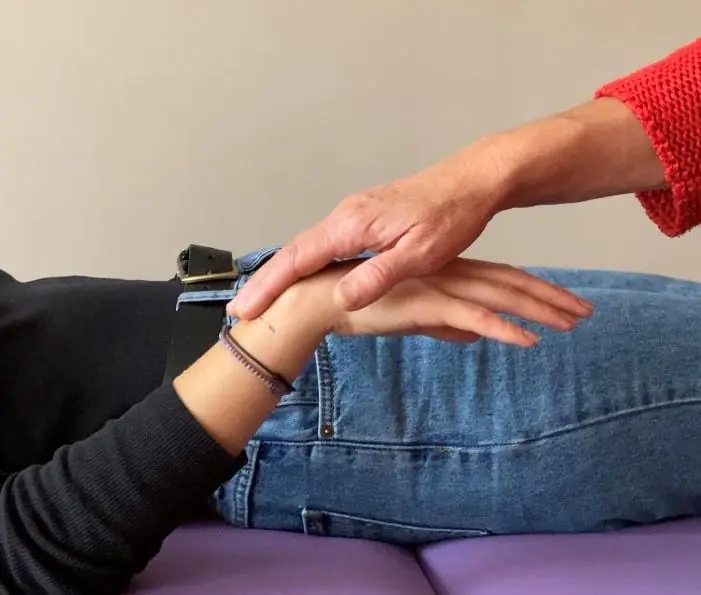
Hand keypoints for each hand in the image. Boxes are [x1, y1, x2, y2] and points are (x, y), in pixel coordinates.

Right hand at [229, 139, 516, 319]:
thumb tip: (342, 298)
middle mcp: (346, 216)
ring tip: (263, 299)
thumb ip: (379, 276)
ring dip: (283, 273)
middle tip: (241, 311)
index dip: (270, 286)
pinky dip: (306, 263)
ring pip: (308, 246)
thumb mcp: (420, 254)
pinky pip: (324, 243)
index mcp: (352, 224)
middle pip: (295, 251)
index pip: (299, 258)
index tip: (244, 310)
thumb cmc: (451, 216)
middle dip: (266, 281)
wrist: (473, 180)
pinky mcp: (366, 218)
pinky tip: (305, 277)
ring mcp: (354, 215)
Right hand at [298, 257, 591, 346]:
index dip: (530, 290)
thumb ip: (440, 322)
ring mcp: (433, 283)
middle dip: (547, 298)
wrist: (315, 298)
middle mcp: (442, 271)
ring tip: (572, 323)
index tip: (560, 303)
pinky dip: (502, 326)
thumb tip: (472, 335)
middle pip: (504, 283)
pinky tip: (527, 341)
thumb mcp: (406, 315)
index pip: (494, 278)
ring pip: (496, 295)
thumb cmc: (352, 300)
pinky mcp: (421, 299)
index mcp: (440, 270)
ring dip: (536, 310)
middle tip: (584, 313)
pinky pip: (470, 315)